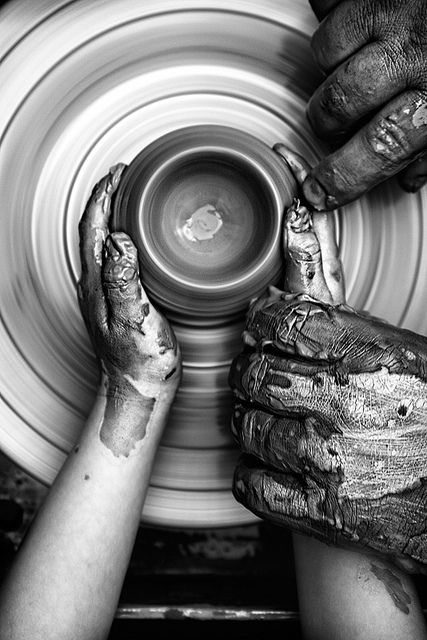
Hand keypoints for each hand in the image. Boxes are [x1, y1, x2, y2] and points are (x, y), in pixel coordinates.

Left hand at [78, 165, 181, 405]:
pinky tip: (139, 238)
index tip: (119, 173)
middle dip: (106, 198)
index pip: (94, 229)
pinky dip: (125, 236)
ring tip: (130, 195)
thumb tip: (119, 239)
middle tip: (125, 175)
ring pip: (105, 243)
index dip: (103, 197)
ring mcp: (107, 293)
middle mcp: (97, 285)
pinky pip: (117, 258)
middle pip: (95, 231)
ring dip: (113, 215)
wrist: (138, 389)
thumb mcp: (134, 320)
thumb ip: (125, 281)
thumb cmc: (139, 361)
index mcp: (97, 284)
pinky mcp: (120, 300)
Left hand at [229, 146, 426, 572]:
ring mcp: (332, 460)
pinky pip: (252, 484)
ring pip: (246, 428)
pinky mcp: (324, 512)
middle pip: (252, 375)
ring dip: (252, 424)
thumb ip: (331, 287)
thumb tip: (294, 220)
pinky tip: (275, 465)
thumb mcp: (394, 343)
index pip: (277, 320)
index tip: (262, 331)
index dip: (260, 324)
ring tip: (277, 422)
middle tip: (266, 381)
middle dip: (252, 376)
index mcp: (365, 351)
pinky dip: (254, 474)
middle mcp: (344, 402)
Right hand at [301, 0, 426, 209]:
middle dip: (329, 120)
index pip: (380, 148)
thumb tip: (406, 177)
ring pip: (326, 49)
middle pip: (338, 102)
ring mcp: (392, 5)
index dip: (342, 177)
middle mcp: (414, 49)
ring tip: (359, 59)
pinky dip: (333, 12)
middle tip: (340, 121)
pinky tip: (359, 24)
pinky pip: (328, 1)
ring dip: (333, 63)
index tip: (319, 192)